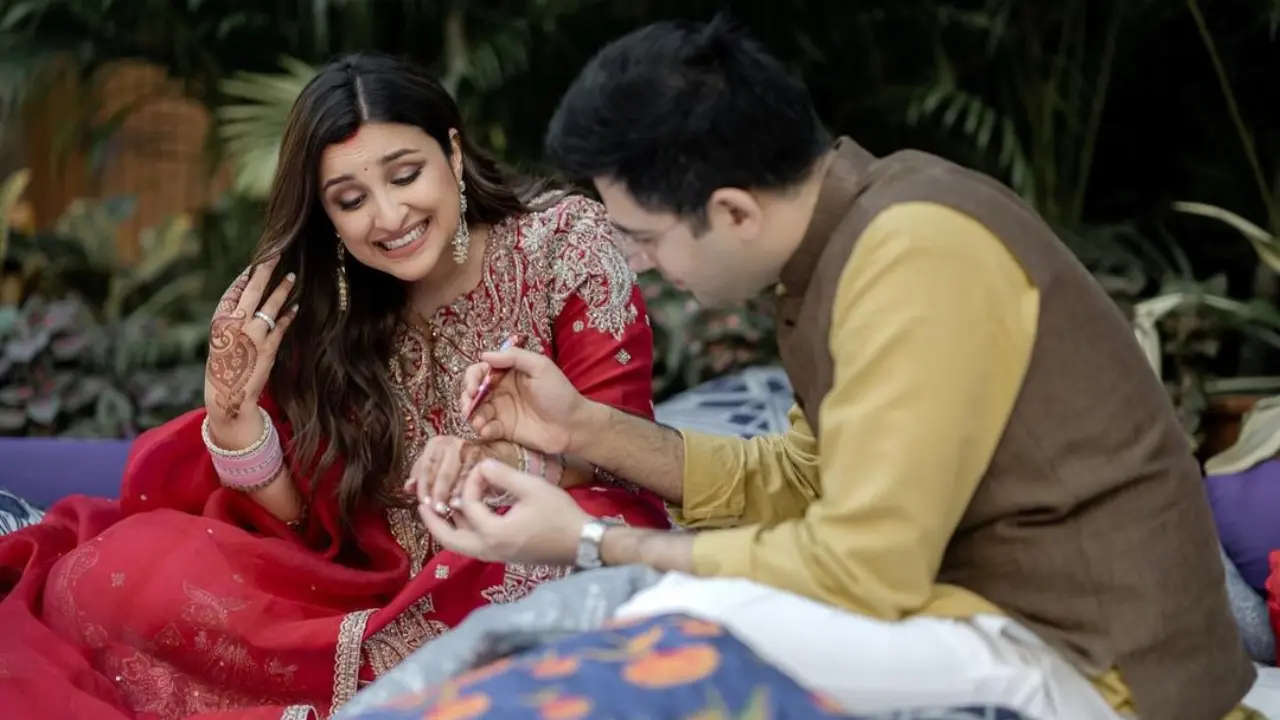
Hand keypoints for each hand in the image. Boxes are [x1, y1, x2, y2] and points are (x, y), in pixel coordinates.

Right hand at [203, 259, 296, 437]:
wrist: (229, 395)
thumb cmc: (225, 365)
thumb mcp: (221, 339)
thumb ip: (232, 319)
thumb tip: (247, 295)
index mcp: (219, 321)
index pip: (233, 291)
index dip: (245, 276)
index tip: (256, 263)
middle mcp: (235, 325)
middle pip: (252, 291)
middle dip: (265, 271)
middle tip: (276, 255)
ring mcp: (253, 336)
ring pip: (271, 305)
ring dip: (283, 289)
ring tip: (292, 276)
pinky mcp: (268, 348)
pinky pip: (282, 325)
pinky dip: (289, 315)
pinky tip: (295, 306)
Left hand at [403, 435, 494, 512]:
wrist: (487, 452)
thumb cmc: (455, 463)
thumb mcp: (435, 467)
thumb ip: (421, 477)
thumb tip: (407, 488)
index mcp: (436, 443)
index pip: (426, 466)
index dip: (424, 487)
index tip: (424, 504)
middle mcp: (453, 442)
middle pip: (444, 472)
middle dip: (440, 493)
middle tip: (438, 511)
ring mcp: (471, 448)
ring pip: (461, 475)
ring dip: (456, 494)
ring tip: (452, 508)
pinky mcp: (488, 457)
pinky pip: (478, 476)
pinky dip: (472, 489)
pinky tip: (468, 501)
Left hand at [419, 459, 588, 565]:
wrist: (582, 542)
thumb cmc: (560, 515)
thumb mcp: (533, 488)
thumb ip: (503, 475)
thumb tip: (481, 466)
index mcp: (494, 533)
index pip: (468, 504)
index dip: (472, 482)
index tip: (483, 469)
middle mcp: (490, 550)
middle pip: (449, 539)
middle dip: (433, 521)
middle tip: (421, 505)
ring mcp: (497, 556)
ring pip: (461, 545)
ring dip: (447, 527)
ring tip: (437, 509)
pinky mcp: (505, 556)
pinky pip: (474, 545)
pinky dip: (464, 531)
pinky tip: (466, 515)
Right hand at [460, 347, 591, 453]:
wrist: (573, 426)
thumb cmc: (559, 394)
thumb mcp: (540, 367)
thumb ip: (515, 357)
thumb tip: (485, 355)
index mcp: (509, 372)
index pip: (482, 370)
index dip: (473, 377)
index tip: (474, 388)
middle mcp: (502, 390)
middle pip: (474, 390)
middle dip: (467, 397)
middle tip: (469, 406)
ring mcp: (502, 410)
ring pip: (476, 410)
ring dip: (472, 415)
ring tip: (478, 422)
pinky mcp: (504, 429)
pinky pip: (486, 428)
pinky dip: (482, 429)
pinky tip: (487, 431)